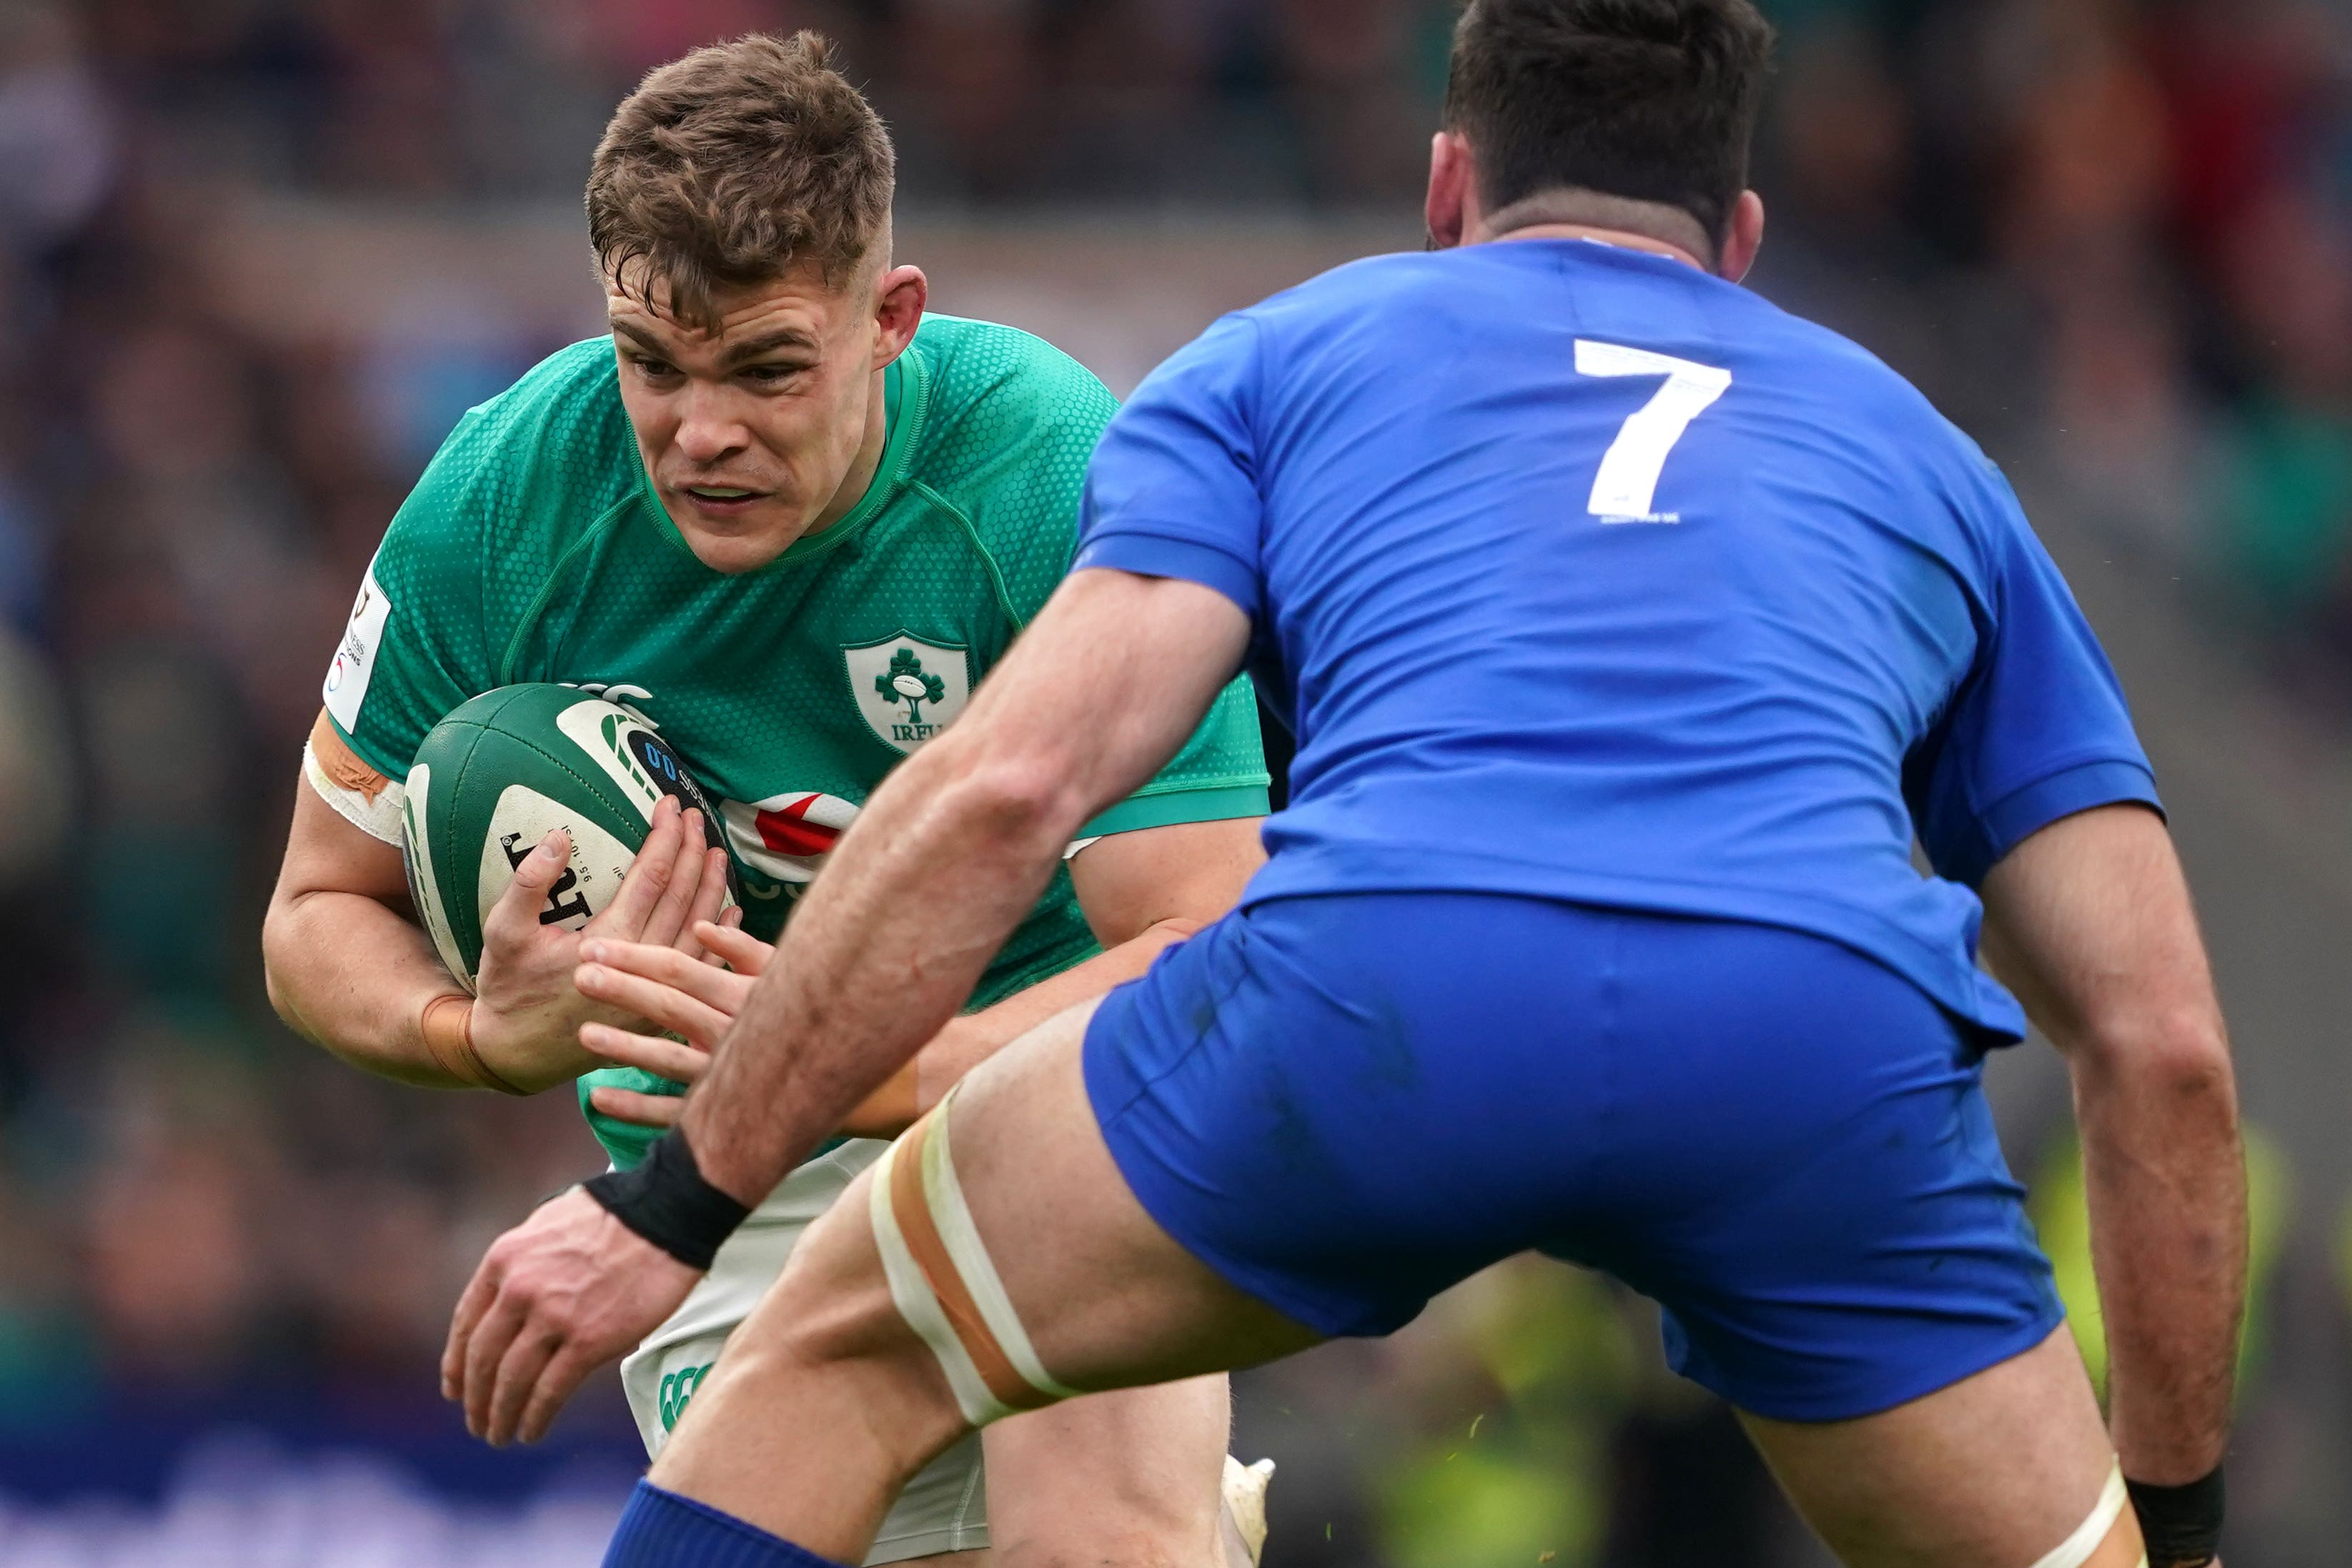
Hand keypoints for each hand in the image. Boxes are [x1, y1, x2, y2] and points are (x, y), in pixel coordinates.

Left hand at [443, 1186, 699, 1445]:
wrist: (664, 1215)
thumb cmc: (613, 1216)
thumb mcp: (547, 1226)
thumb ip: (522, 1263)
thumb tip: (510, 1295)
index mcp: (504, 1261)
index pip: (466, 1324)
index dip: (456, 1364)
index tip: (454, 1390)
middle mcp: (519, 1291)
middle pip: (483, 1359)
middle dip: (475, 1399)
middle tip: (476, 1422)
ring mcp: (553, 1318)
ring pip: (512, 1381)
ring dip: (500, 1415)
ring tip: (499, 1435)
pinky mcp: (589, 1341)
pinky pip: (550, 1391)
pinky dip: (535, 1417)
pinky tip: (531, 1431)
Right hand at [469, 797, 736, 1092]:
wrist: (518, 1054)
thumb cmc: (508, 989)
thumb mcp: (502, 933)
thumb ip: (529, 883)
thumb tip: (560, 836)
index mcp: (611, 942)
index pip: (653, 876)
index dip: (667, 837)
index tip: (671, 805)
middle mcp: (645, 965)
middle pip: (685, 897)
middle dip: (694, 851)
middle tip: (697, 818)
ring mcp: (659, 990)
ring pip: (701, 929)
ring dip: (713, 887)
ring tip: (718, 853)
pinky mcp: (663, 1008)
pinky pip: (703, 966)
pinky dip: (721, 936)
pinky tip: (731, 911)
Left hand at [576, 919, 919, 1136]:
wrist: (875, 1081)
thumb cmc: (830, 1016)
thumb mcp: (794, 975)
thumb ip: (748, 951)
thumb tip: (701, 925)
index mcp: (748, 995)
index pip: (682, 969)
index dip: (636, 957)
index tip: (595, 948)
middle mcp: (736, 1033)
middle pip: (667, 1006)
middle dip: (620, 987)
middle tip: (579, 973)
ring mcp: (731, 1076)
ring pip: (667, 1059)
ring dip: (623, 1046)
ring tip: (584, 1034)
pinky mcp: (727, 1113)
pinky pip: (676, 1115)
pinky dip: (637, 1107)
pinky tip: (600, 1097)